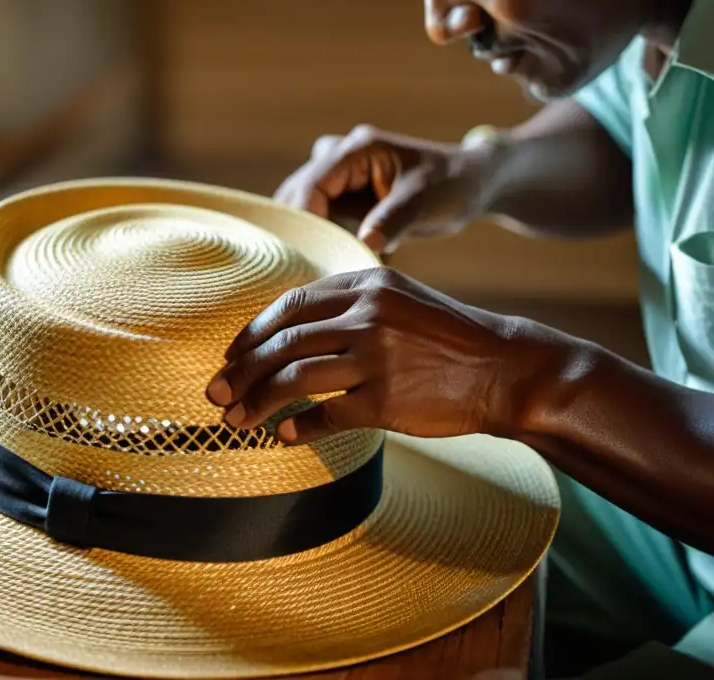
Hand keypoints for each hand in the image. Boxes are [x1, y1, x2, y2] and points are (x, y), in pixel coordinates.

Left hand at [206, 268, 555, 444]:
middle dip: (241, 371)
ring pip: (294, 379)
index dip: (252, 332)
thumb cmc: (446, 338)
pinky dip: (298, 428)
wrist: (505, 369)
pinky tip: (282, 435)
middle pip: (282, 343)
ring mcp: (377, 357)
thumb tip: (283, 333)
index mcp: (366, 285)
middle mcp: (367, 316)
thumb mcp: (398, 299)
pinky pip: (326, 416)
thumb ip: (347, 305)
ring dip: (256, 402)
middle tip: (216, 394)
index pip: (290, 306)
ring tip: (236, 421)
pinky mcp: (387, 400)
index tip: (230, 356)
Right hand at [274, 124, 497, 253]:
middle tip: (298, 267)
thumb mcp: (424, 202)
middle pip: (295, 193)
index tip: (306, 256)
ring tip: (303, 267)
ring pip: (300, 205)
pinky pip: (314, 215)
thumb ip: (393, 220)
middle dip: (296, 229)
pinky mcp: (342, 194)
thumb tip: (363, 244)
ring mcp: (338, 175)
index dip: (304, 220)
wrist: (470, 183)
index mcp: (358, 149)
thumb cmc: (452, 185)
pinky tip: (315, 260)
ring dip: (301, 233)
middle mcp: (340, 156)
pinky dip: (313, 236)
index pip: (312, 184)